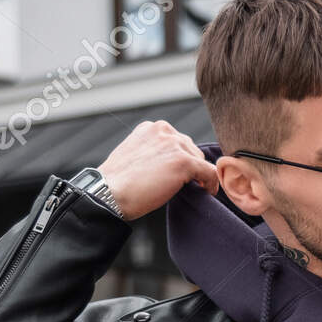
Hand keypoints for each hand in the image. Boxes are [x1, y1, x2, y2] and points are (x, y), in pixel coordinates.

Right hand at [98, 119, 218, 219]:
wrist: (109, 193)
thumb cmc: (118, 183)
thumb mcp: (135, 157)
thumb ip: (153, 154)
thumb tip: (170, 166)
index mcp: (151, 128)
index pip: (177, 141)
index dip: (181, 159)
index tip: (180, 175)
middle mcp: (163, 130)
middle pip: (191, 148)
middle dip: (190, 166)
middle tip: (186, 185)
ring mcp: (174, 144)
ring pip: (200, 160)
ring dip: (199, 175)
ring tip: (195, 189)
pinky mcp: (184, 161)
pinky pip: (209, 172)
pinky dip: (211, 183)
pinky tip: (207, 192)